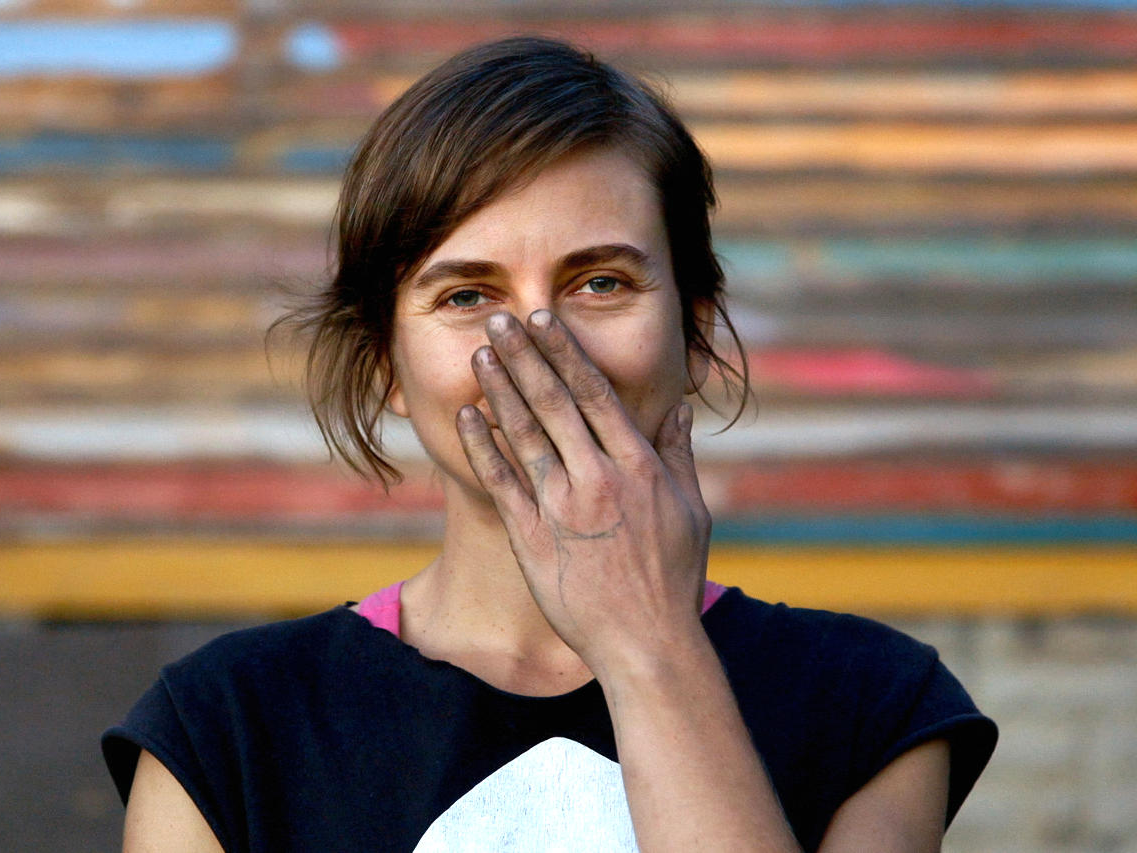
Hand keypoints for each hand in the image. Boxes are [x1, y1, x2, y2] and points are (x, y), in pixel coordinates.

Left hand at [455, 309, 711, 677]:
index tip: (544, 320)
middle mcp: (598, 479)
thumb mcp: (691, 513)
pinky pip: (501, 483)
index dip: (564, 353)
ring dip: (499, 390)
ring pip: (524, 435)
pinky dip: (482, 447)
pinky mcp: (533, 539)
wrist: (646, 644)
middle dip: (525, 356)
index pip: (596, 394)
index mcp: (638, 467)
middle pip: (554, 403)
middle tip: (500, 320)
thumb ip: (679, 457)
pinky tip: (466, 417)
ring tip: (480, 355)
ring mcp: (562, 509)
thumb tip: (678, 411)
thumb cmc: (673, 580)